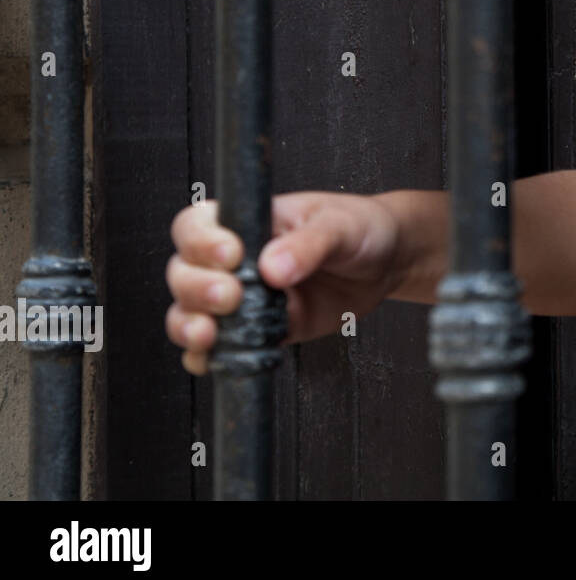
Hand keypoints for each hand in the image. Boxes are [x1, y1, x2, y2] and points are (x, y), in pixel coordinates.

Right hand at [165, 192, 406, 374]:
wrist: (387, 263)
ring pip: (190, 311)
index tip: (232, 256)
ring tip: (212, 334)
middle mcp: (235, 259)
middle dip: (198, 288)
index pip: (196, 226)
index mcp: (247, 221)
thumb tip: (274, 267)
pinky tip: (217, 358)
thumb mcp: (340, 227)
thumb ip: (309, 244)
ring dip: (191, 325)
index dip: (201, 242)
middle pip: (184, 271)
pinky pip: (219, 346)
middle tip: (231, 296)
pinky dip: (210, 356)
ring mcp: (243, 296)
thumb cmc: (360, 229)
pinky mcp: (258, 329)